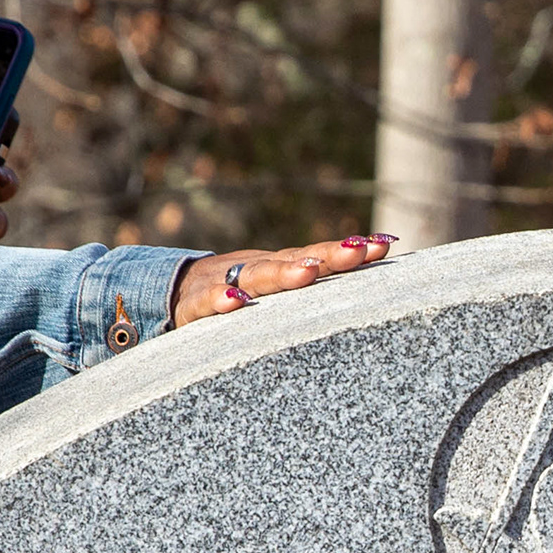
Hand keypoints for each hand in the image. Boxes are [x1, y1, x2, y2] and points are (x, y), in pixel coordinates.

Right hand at [172, 234, 395, 326]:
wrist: (171, 293)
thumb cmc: (237, 294)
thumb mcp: (274, 290)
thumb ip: (311, 287)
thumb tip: (366, 277)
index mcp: (280, 269)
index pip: (319, 256)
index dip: (349, 252)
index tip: (382, 246)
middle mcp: (257, 270)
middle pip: (296, 260)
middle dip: (328, 256)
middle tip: (357, 252)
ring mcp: (225, 283)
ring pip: (256, 277)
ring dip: (282, 274)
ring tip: (306, 274)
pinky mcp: (193, 307)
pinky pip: (205, 304)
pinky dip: (219, 300)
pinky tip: (234, 301)